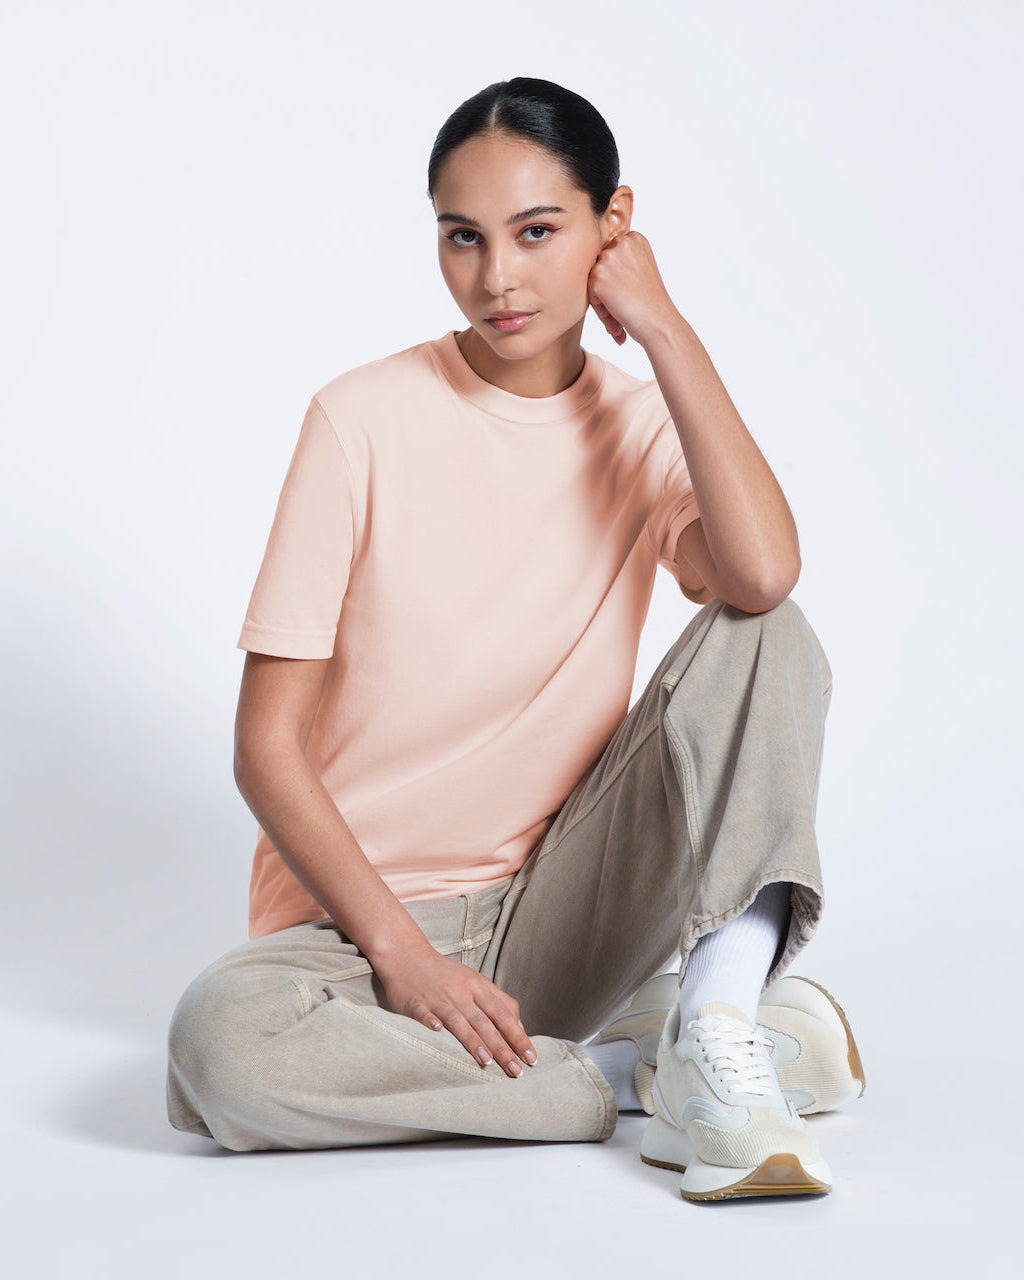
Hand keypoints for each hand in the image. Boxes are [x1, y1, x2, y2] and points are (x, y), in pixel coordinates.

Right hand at [374, 941, 537, 1077]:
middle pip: (485, 1022)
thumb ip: (499, 1002)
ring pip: (458, 1020)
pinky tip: (436, 1031)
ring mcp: (438, 997)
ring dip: (472, 1040)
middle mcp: (461, 992)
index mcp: (478, 987)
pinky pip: (423, 1013)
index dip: (518, 1037)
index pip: (504, 1014)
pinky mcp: (415, 1002)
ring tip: (486, 1061)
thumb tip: (520, 1028)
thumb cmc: (445, 974)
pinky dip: (430, 1021)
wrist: (407, 954)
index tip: (531, 1059)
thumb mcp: (475, 981)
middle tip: (516, 1071)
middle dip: (502, 1048)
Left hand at [587, 229, 680, 347]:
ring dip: (603, 302)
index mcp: (635, 238)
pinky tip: (617, 321)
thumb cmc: (653, 303)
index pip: (611, 256)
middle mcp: (622, 242)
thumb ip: (624, 261)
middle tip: (624, 310)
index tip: (628, 295)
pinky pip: (590, 294)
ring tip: (620, 319)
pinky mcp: (598, 275)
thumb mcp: (642, 269)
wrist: (660, 321)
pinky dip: (601, 311)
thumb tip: (601, 265)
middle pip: (600, 267)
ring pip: (594, 281)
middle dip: (608, 290)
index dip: (617, 280)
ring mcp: (609, 257)